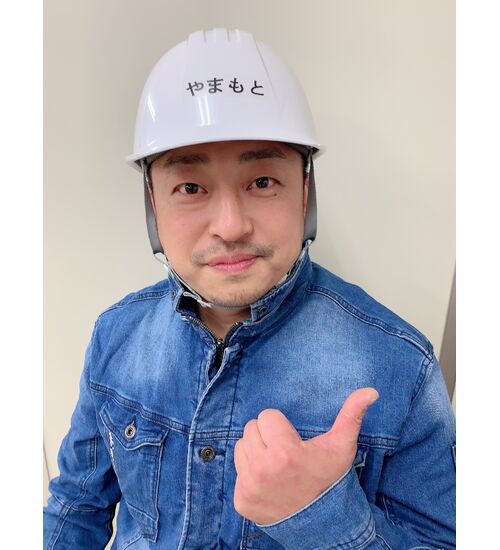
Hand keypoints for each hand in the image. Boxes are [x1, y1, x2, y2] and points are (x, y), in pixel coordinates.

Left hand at [233, 387, 378, 524]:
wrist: (322, 523)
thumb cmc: (329, 478)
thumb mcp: (341, 446)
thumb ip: (352, 414)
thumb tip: (371, 391)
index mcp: (284, 452)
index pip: (266, 416)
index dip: (281, 426)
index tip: (292, 441)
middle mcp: (263, 469)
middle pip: (251, 428)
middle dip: (266, 436)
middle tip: (283, 453)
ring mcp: (250, 486)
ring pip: (241, 446)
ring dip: (256, 451)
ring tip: (275, 465)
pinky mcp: (241, 500)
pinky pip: (237, 470)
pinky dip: (249, 473)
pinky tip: (268, 482)